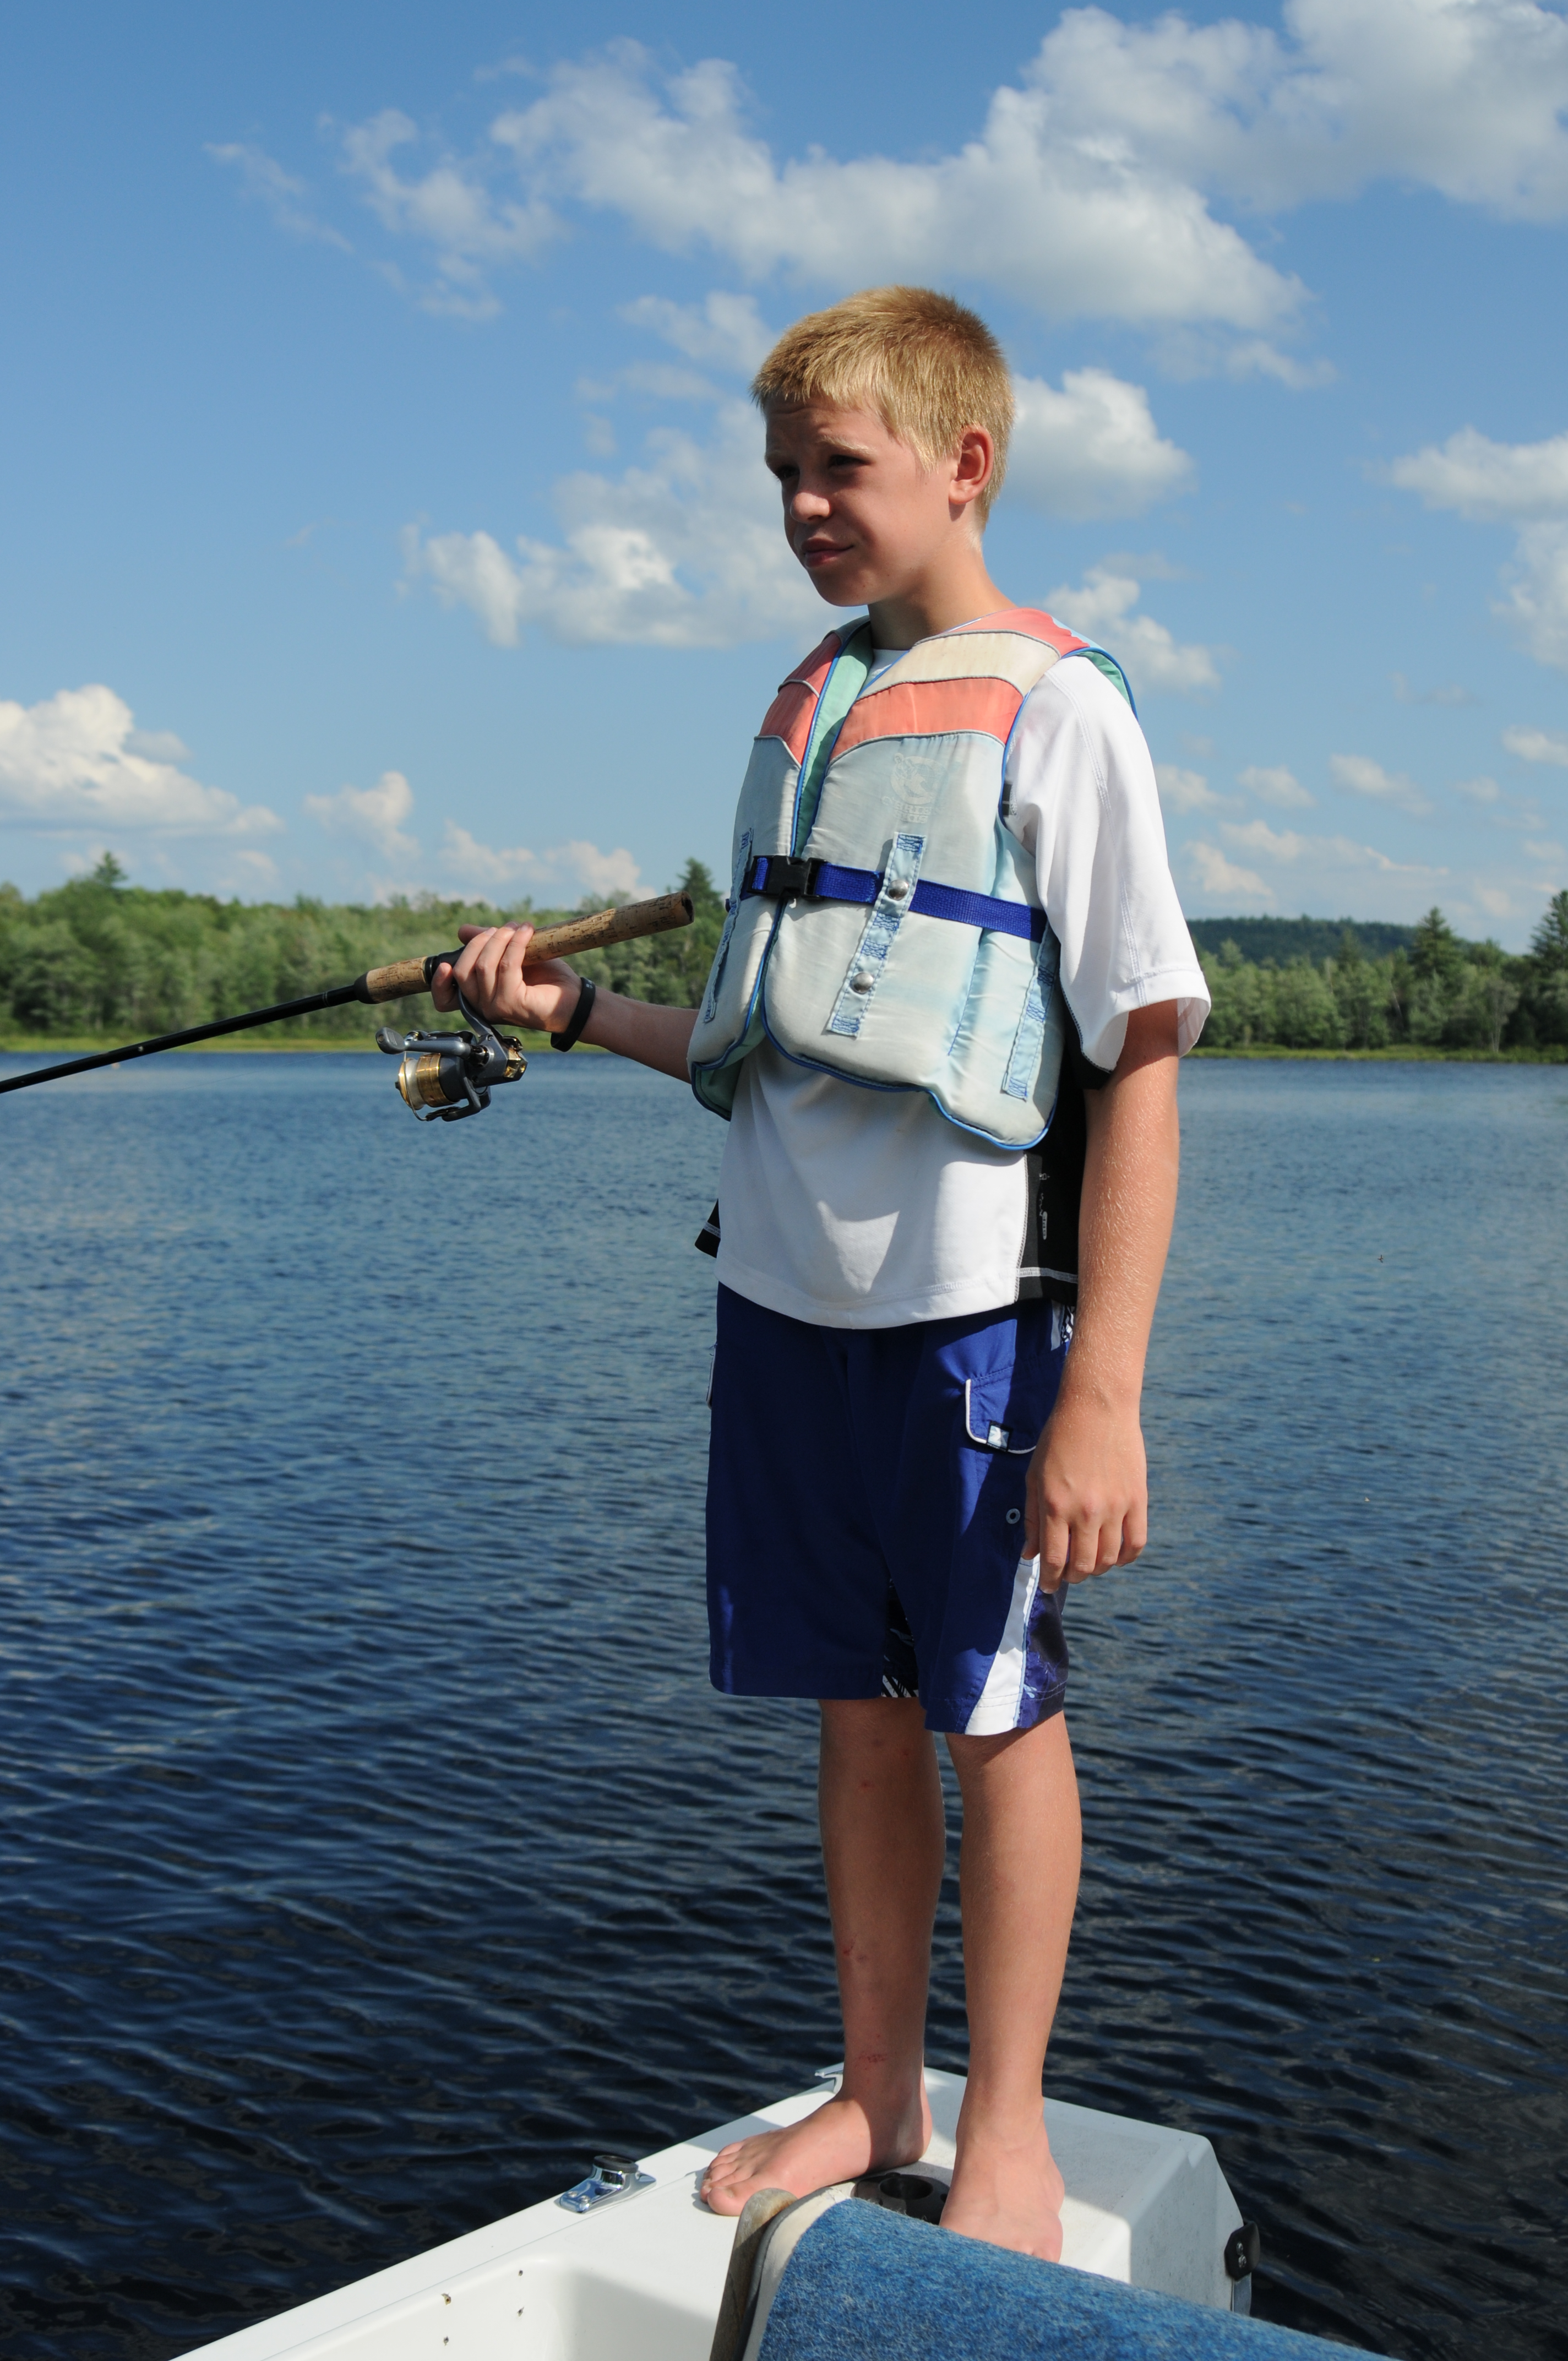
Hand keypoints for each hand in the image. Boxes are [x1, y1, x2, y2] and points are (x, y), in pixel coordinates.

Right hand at [430, 923, 581, 1034]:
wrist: (573, 998)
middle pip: (463, 970)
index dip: (438, 982)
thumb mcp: (510, 955)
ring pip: (484, 965)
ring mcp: (496, 1007)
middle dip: (481, 941)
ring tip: (519, 929)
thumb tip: (462, 931)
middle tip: (504, 929)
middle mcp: (482, 1006)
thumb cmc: (544, 979)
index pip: (444, 999)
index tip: (446, 964)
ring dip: (501, 938)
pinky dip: (516, 944)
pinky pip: (507, 966)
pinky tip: (528, 933)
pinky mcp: (513, 1003)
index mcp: (477, 998)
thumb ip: (486, 945)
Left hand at [1023, 1384, 1147, 1588]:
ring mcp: (1115, 1507)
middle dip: (1072, 1576)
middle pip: (1083, 1565)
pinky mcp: (1137, 1499)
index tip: (1047, 1585)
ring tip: (1089, 1562)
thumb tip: (1029, 1554)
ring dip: (1098, 1569)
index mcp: (1056, 1505)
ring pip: (1110, 1559)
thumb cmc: (1059, 1439)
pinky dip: (1127, 1557)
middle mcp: (1086, 1511)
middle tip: (1068, 1572)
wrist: (1096, 1407)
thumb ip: (1032, 1518)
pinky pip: (1136, 1543)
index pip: (1054, 1559)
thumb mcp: (1034, 1476)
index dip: (1050, 1579)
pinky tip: (1117, 1556)